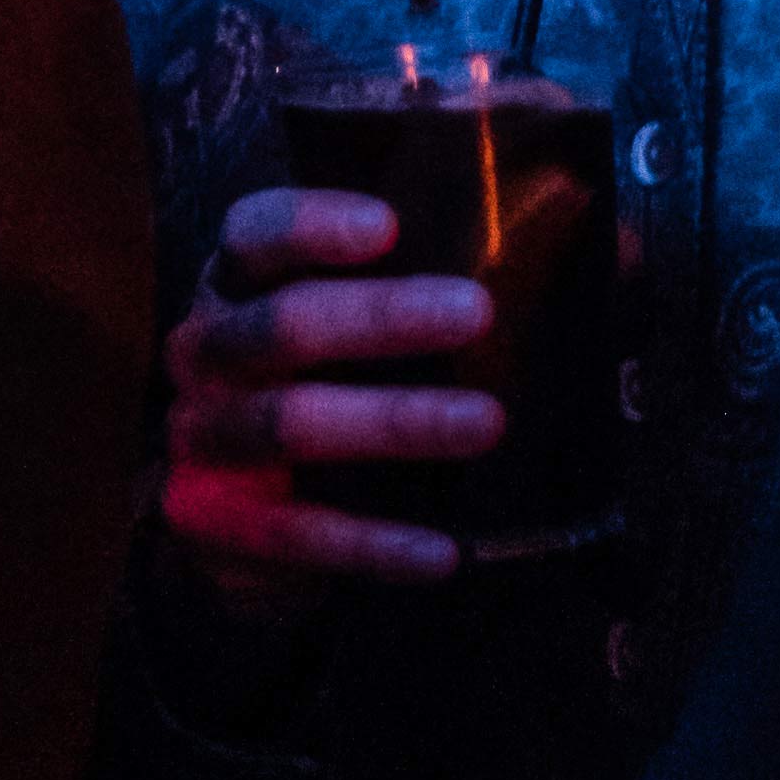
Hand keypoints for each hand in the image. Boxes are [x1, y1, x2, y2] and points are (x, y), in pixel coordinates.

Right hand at [159, 183, 498, 589]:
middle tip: (479, 311)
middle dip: (383, 317)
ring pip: (291, 424)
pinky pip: (297, 533)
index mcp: (231, 282)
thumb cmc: (304, 379)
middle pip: (285, 324)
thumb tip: (578, 240)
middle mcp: (204, 350)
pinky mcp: (211, 522)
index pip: (256, 235)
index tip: (389, 227)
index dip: (313, 227)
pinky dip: (373, 544)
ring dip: (394, 422)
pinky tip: (444, 551)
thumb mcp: (333, 315)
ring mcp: (201, 436)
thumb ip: (412, 279)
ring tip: (488, 422)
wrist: (223, 504)